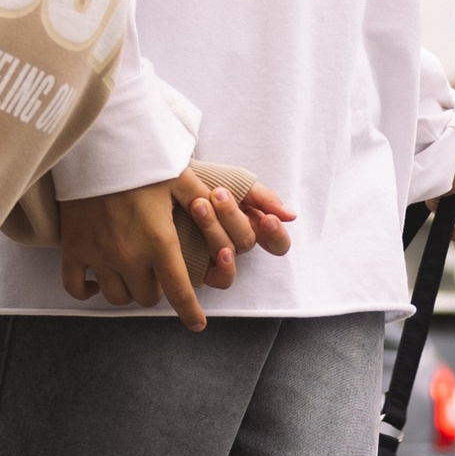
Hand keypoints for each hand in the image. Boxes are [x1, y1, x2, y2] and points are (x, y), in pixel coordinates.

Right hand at [59, 175, 242, 328]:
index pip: (179, 291)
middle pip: (147, 297)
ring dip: (128, 291)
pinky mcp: (73, 248)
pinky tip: (96, 282)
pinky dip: (87, 290)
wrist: (94, 145)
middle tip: (160, 275)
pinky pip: (76, 287)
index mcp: (159, 241)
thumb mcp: (181, 178)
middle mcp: (128, 255)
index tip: (197, 323)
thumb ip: (205, 203)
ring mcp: (98, 254)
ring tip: (133, 274)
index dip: (190, 312)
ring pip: (117, 297)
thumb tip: (227, 220)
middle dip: (158, 291)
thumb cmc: (141, 160)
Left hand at [172, 164, 294, 293]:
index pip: (276, 241)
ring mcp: (218, 256)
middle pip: (248, 241)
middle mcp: (236, 242)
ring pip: (232, 254)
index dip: (276, 234)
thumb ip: (262, 197)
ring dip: (218, 230)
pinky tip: (218, 252)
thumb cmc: (201, 178)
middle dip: (233, 216)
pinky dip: (224, 266)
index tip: (268, 218)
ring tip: (199, 205)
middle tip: (217, 194)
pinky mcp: (201, 267)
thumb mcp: (234, 181)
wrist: (163, 176)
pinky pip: (221, 279)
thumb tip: (290, 216)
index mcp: (250, 222)